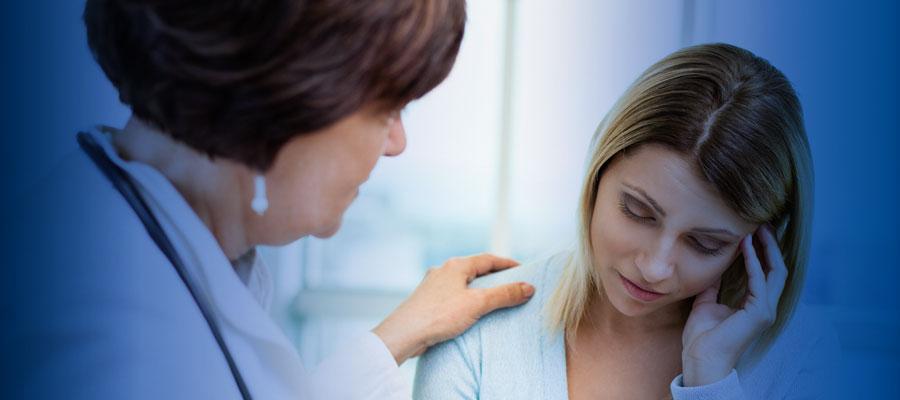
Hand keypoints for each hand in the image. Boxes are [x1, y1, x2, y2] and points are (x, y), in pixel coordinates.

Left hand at [372, 253, 535, 364]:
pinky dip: (466, 300)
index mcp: (455, 265)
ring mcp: (433, 286)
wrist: (404, 334)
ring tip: (494, 299)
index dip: (507, 264)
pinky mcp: (427, 301)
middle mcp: (443, 271)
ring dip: (479, 289)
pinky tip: (470, 312)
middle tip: (512, 285)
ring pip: (462, 283)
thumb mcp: (477, 304)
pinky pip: (453, 296)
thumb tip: (528, 287)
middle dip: (494, 276)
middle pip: (475, 270)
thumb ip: (504, 295)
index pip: (488, 259)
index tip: (523, 270)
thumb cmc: (439, 315)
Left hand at [681, 225, 786, 385]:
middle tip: (763, 224)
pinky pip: (760, 281)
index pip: (765, 274)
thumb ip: (714, 285)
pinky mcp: (759, 313)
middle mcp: (765, 307)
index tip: (752, 232)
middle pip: (777, 270)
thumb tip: (713, 267)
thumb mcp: (706, 302)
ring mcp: (765, 311)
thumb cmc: (702, 336)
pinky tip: (745, 246)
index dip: (761, 252)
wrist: (700, 357)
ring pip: (775, 273)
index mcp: (754, 306)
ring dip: (766, 249)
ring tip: (758, 229)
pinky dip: (753, 261)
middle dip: (771, 246)